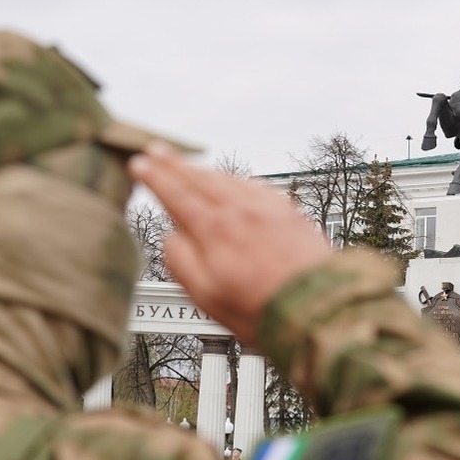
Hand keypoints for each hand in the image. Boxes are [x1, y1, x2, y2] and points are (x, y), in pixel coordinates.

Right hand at [128, 144, 331, 342]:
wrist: (320, 306)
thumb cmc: (263, 309)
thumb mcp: (207, 296)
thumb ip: (181, 262)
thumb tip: (171, 235)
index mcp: (214, 230)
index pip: (176, 195)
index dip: (155, 178)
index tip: (139, 165)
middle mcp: (240, 211)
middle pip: (200, 179)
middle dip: (175, 164)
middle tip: (156, 149)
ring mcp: (267, 208)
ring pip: (228, 179)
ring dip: (204, 170)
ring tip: (188, 165)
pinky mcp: (289, 212)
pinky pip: (256, 185)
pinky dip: (237, 179)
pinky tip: (235, 182)